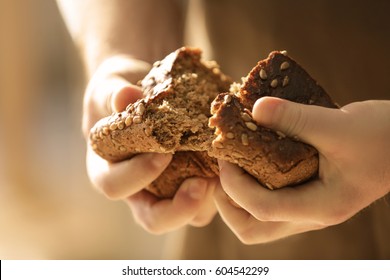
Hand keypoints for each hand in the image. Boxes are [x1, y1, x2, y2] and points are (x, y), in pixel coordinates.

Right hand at [84, 55, 216, 233]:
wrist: (144, 91)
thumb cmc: (121, 92)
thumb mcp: (109, 86)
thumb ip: (112, 94)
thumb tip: (125, 95)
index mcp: (109, 169)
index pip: (114, 186)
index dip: (137, 175)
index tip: (163, 153)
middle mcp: (138, 188)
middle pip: (154, 218)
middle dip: (179, 208)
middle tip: (202, 183)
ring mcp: (168, 189)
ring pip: (189, 215)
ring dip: (208, 200)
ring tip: (223, 173)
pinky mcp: (193, 181)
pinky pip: (210, 199)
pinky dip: (223, 187)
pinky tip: (232, 162)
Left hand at [214, 97, 389, 243]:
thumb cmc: (381, 135)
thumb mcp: (338, 124)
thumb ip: (295, 117)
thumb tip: (254, 110)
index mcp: (321, 206)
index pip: (262, 209)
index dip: (234, 185)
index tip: (224, 155)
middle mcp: (312, 214)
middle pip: (254, 229)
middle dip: (228, 203)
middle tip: (222, 169)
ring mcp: (309, 208)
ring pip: (260, 220)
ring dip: (238, 196)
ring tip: (232, 163)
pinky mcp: (308, 195)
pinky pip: (271, 201)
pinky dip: (253, 185)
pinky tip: (251, 158)